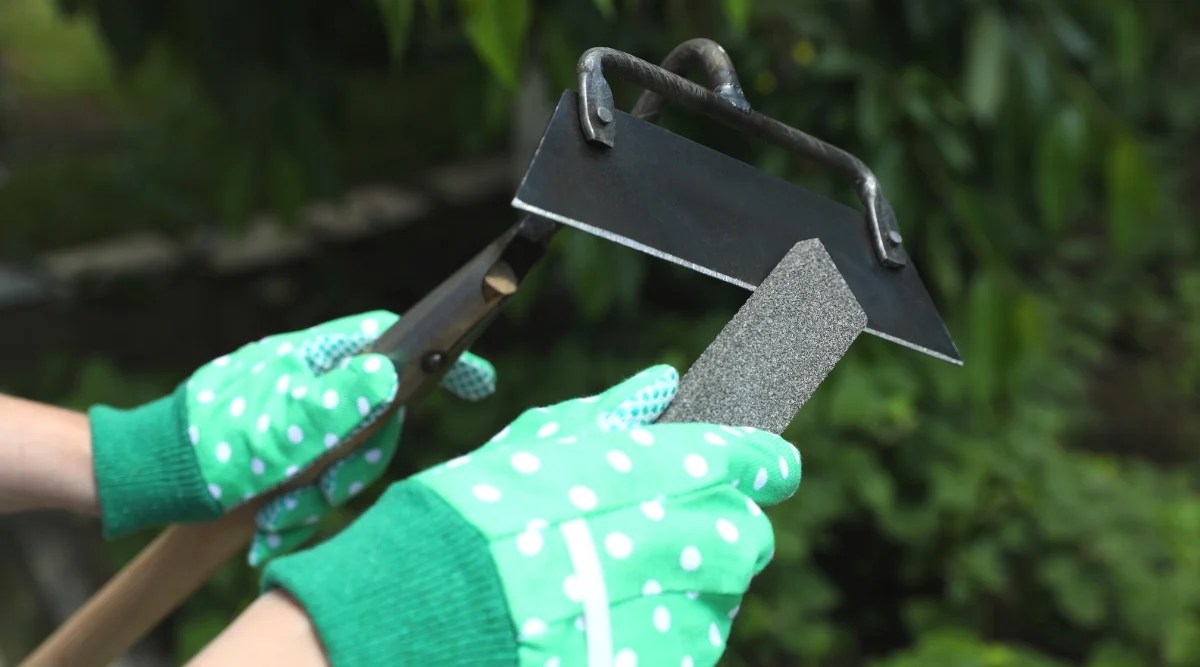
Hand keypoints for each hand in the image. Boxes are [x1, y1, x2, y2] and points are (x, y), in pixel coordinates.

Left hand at [89, 310, 494, 564]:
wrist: (153, 474)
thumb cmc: (214, 441)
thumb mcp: (284, 426)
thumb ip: (341, 401)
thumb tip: (391, 372)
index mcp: (317, 356)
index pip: (392, 341)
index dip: (439, 357)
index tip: (480, 381)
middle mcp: (317, 380)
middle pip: (378, 417)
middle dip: (354, 464)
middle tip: (319, 489)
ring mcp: (305, 415)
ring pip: (350, 455)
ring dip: (319, 493)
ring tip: (279, 512)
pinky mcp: (292, 449)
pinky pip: (322, 477)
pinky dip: (301, 505)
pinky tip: (272, 522)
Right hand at [262, 364, 800, 666]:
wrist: (434, 612)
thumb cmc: (477, 516)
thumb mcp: (538, 447)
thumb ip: (612, 415)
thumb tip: (661, 383)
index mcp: (665, 473)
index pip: (756, 461)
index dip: (760, 464)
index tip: (762, 469)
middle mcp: (689, 541)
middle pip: (747, 536)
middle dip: (717, 530)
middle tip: (658, 533)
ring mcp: (680, 615)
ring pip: (720, 599)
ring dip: (685, 588)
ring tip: (611, 587)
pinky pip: (688, 652)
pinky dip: (661, 638)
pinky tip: (606, 627)